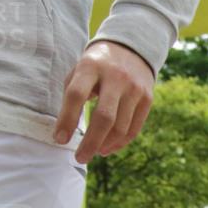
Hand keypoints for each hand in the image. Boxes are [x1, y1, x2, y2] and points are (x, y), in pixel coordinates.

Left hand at [54, 41, 154, 163]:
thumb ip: (72, 95)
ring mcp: (134, 88)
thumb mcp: (80, 70)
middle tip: (80, 158)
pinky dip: (120, 143)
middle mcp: (115, 77)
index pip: (76, 95)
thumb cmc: (97, 66)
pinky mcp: (147, 98)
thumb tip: (66, 131)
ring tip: (93, 153)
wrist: (132, 49)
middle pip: (104, 117)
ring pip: (120, 127)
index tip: (59, 139)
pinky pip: (134, 128)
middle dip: (90, 142)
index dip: (67, 119)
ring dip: (104, 145)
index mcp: (91, 66)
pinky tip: (108, 148)